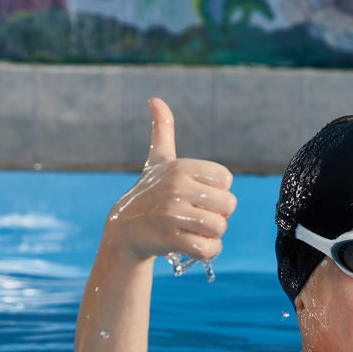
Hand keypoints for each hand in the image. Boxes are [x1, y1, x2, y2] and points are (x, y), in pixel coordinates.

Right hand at [104, 98, 236, 262]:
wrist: (124, 230)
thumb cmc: (149, 193)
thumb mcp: (157, 161)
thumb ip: (163, 131)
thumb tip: (155, 99)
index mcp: (181, 167)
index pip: (226, 179)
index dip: (218, 192)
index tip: (199, 196)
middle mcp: (177, 187)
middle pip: (228, 205)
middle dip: (218, 215)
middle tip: (198, 217)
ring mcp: (173, 213)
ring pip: (220, 227)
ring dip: (212, 235)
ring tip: (194, 230)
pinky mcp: (171, 238)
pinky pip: (208, 248)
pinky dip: (207, 252)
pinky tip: (194, 246)